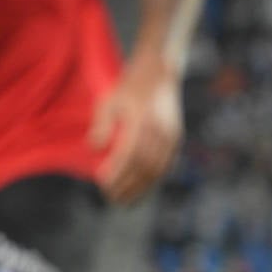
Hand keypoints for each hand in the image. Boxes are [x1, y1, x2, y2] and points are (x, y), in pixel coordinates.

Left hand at [88, 54, 182, 203]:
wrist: (161, 72)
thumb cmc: (131, 86)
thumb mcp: (111, 100)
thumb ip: (102, 124)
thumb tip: (95, 148)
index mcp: (143, 123)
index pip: (129, 156)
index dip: (117, 173)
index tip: (103, 184)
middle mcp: (160, 132)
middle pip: (144, 168)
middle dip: (128, 186)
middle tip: (111, 198)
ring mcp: (172, 137)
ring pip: (158, 170)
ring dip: (142, 187)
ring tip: (127, 199)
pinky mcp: (177, 139)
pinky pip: (166, 165)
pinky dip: (154, 179)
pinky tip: (142, 187)